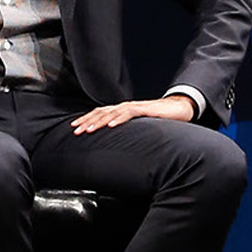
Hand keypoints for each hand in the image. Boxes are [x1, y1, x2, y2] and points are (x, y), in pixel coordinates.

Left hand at [71, 95, 194, 135]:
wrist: (178, 109)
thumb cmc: (157, 119)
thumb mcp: (136, 127)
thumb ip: (124, 132)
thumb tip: (112, 144)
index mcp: (120, 111)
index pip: (99, 114)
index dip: (86, 119)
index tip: (74, 127)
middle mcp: (124, 107)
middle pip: (101, 113)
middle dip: (87, 122)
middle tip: (76, 130)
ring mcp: (133, 107)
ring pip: (112, 112)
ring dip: (99, 121)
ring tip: (89, 130)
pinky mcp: (144, 109)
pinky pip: (129, 113)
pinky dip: (119, 119)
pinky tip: (112, 125)